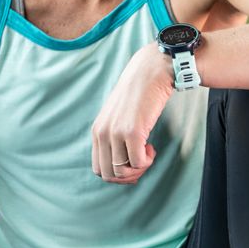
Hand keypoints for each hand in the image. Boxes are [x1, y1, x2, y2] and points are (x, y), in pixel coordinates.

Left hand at [91, 44, 173, 182]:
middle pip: (109, 174)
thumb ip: (114, 137)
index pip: (99, 169)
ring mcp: (116, 133)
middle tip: (142, 161)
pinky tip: (151, 146)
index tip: (132, 164)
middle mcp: (102, 133)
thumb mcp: (118, 117)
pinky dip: (147, 161)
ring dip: (139, 168)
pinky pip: (138, 163)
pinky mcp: (132, 132)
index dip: (118, 174)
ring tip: (147, 151)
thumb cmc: (139, 94)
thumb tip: (124, 167)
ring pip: (123, 171)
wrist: (151, 72)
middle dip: (129, 175)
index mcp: (97, 131)